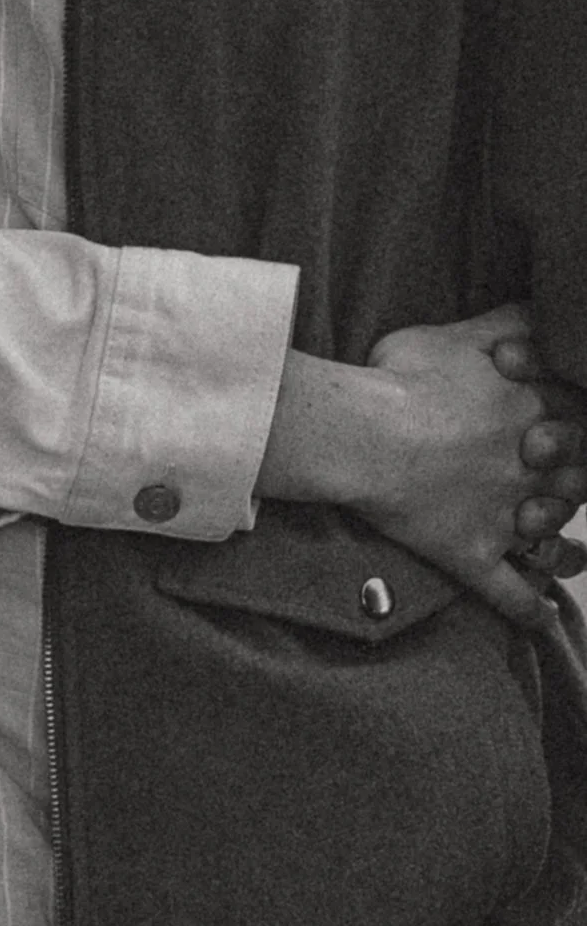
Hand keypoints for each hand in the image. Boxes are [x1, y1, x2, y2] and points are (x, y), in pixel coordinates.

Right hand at [360, 305, 586, 628]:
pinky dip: (531, 608)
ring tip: (563, 543)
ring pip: (555, 535)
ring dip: (561, 539)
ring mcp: (506, 517)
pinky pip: (512, 593)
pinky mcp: (475, 554)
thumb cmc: (403, 378)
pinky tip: (543, 616)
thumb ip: (513, 323)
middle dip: (573, 477)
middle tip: (553, 472)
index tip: (559, 425)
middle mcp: (532, 469)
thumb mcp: (461, 331)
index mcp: (533, 413)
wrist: (360, 435)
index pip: (579, 421)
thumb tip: (545, 309)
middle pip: (577, 480)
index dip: (574, 423)